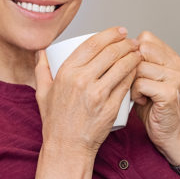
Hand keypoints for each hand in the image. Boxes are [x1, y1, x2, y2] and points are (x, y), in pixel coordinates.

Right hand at [34, 27, 140, 154]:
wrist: (67, 147)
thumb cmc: (55, 121)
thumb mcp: (42, 93)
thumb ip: (41, 69)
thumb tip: (41, 51)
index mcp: (66, 73)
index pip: (92, 44)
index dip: (109, 34)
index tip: (119, 31)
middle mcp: (82, 81)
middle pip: (110, 52)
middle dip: (125, 43)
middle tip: (132, 41)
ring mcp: (98, 94)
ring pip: (122, 66)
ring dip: (133, 56)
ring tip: (138, 52)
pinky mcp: (111, 107)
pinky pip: (126, 84)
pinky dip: (134, 73)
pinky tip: (138, 69)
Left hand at [130, 31, 179, 164]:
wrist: (169, 134)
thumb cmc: (153, 108)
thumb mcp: (146, 80)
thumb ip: (138, 63)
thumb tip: (115, 47)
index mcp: (173, 59)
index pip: (146, 38)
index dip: (132, 52)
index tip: (130, 68)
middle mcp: (177, 65)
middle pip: (141, 49)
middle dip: (130, 65)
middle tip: (133, 82)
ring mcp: (175, 78)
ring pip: (138, 66)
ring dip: (131, 81)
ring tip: (137, 94)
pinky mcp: (169, 92)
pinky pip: (140, 83)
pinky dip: (135, 93)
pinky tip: (141, 101)